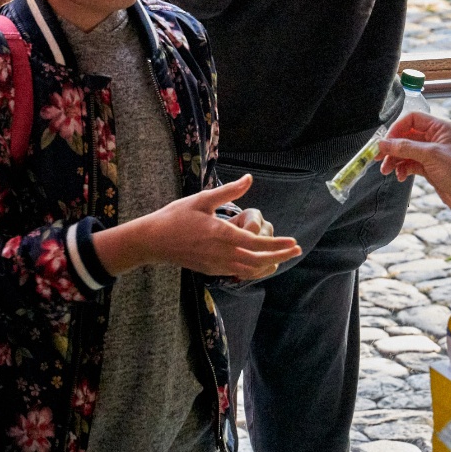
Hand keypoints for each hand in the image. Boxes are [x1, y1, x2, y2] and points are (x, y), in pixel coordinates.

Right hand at [95, 176, 300, 280]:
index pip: (256, 243)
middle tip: (296, 250)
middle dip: (280, 256)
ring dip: (269, 265)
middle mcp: (221, 253)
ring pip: (249, 270)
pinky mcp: (211, 270)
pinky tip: (261, 264)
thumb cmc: (176, 216)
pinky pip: (237, 273)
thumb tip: (250, 178)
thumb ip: (229, 191)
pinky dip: (253, 270)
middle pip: (258, 260)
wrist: (153, 241)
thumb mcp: (202, 199)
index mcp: (221, 234)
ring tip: (283, 258)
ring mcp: (216, 265)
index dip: (277, 244)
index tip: (293, 241)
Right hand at [375, 111, 450, 213]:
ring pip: (405, 151)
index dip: (397, 128)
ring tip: (386, 170)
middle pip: (406, 135)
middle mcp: (434, 137)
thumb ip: (406, 148)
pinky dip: (402, 168)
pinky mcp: (428, 166)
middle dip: (392, 147)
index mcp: (439, 127)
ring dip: (394, 160)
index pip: (412, 119)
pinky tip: (400, 176)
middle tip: (379, 156)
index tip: (385, 141)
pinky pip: (409, 163)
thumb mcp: (431, 156)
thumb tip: (384, 143)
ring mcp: (430, 152)